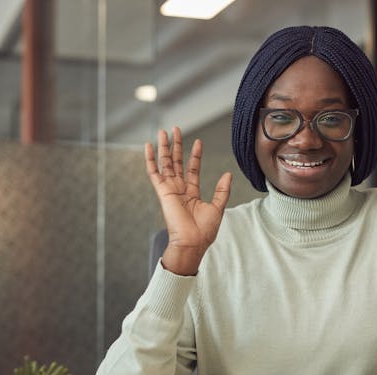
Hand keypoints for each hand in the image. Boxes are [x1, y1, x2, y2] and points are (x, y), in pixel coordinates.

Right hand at [145, 127, 231, 275]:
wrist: (193, 242)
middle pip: (177, 162)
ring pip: (165, 164)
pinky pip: (154, 173)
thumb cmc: (204, 231)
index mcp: (192, 193)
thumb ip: (222, 190)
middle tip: (175, 129)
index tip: (198, 142)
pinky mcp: (162, 192)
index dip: (195, 155)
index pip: (192, 169)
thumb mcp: (217, 207)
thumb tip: (228, 174)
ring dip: (164, 147)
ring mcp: (170, 190)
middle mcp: (179, 189)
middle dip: (176, 145)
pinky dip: (150, 159)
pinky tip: (148, 146)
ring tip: (163, 131)